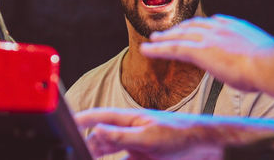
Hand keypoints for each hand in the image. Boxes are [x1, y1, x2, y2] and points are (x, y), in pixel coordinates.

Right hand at [75, 108, 222, 159]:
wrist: (204, 146)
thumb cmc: (181, 133)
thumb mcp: (148, 137)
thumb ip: (121, 136)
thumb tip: (97, 131)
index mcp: (132, 119)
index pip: (102, 117)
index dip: (84, 119)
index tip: (69, 122)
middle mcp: (132, 131)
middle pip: (103, 138)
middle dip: (90, 145)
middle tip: (79, 151)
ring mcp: (138, 146)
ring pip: (112, 153)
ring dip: (101, 155)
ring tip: (89, 156)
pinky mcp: (145, 159)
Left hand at [140, 14, 273, 90]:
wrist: (272, 65)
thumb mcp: (265, 55)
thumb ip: (254, 53)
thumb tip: (256, 58)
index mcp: (234, 27)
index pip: (212, 23)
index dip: (199, 26)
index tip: (192, 27)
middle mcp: (219, 29)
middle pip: (192, 27)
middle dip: (178, 29)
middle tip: (167, 33)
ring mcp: (208, 39)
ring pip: (179, 36)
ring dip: (164, 38)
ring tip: (152, 40)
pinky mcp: (200, 51)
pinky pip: (173, 49)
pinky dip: (158, 48)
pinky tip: (147, 49)